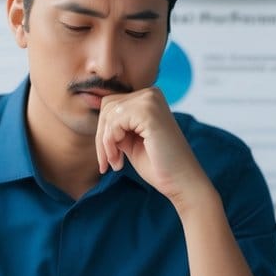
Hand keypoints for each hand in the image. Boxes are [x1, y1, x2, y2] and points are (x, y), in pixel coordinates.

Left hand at [95, 87, 210, 204]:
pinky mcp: (148, 112)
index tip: (109, 157)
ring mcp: (150, 100)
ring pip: (107, 115)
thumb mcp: (130, 139)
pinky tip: (119, 161)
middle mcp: (151, 93)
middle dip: (102, 137)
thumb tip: (94, 109)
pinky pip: (113, 123)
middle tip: (109, 163)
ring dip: (105, 143)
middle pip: (106, 107)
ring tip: (115, 163)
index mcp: (149, 98)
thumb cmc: (158, 164)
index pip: (110, 105)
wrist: (181, 182)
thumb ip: (116, 125)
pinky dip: (110, 144)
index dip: (104, 132)